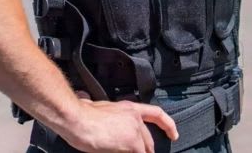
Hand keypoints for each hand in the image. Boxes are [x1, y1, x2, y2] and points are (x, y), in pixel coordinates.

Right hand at [61, 98, 178, 152]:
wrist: (78, 118)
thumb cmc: (81, 113)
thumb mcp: (98, 107)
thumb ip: (106, 112)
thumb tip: (93, 105)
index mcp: (130, 107)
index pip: (156, 114)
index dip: (168, 125)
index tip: (174, 135)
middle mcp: (136, 117)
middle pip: (148, 140)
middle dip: (146, 151)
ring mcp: (135, 130)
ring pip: (143, 150)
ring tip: (123, 152)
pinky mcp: (132, 143)